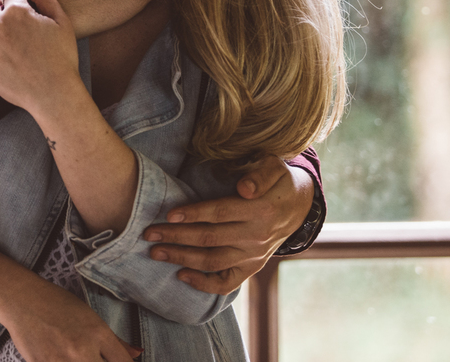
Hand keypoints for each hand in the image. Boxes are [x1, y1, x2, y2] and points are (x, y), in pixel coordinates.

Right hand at [0, 276, 141, 360]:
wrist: (22, 299)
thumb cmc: (57, 304)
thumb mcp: (90, 317)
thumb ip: (115, 341)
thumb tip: (137, 353)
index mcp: (98, 333)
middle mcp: (82, 349)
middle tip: (94, 359)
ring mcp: (61, 361)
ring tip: (77, 358)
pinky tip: (62, 358)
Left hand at [141, 157, 313, 294]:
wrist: (300, 205)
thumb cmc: (278, 180)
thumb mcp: (275, 166)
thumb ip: (260, 174)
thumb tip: (244, 188)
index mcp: (261, 209)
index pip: (220, 212)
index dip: (193, 213)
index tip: (169, 214)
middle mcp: (256, 236)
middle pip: (210, 238)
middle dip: (176, 237)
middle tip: (149, 234)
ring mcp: (254, 255)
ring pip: (213, 261)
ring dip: (182, 258)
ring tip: (156, 253)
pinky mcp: (252, 268)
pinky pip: (227, 283)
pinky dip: (203, 284)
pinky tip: (181, 276)